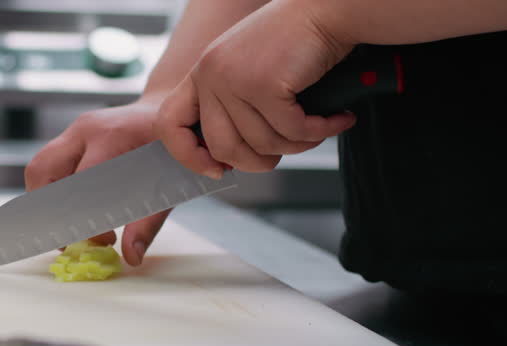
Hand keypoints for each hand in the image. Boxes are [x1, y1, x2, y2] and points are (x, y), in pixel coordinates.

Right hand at [24, 98, 169, 265]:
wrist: (172, 111)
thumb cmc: (173, 146)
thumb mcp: (170, 182)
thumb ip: (149, 222)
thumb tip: (131, 256)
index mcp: (111, 136)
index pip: (80, 182)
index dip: (84, 218)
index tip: (101, 241)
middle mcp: (85, 129)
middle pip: (42, 169)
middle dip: (48, 210)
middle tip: (69, 240)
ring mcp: (75, 131)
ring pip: (40, 168)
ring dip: (48, 203)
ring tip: (72, 230)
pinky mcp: (73, 138)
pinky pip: (51, 167)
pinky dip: (56, 193)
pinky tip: (77, 213)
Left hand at [156, 0, 356, 178]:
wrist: (329, 9)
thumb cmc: (295, 43)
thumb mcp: (248, 74)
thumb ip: (232, 109)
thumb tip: (226, 161)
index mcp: (202, 74)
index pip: (169, 124)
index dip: (189, 156)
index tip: (217, 169)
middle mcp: (211, 74)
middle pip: (223, 147)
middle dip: (257, 162)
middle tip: (283, 155)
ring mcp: (235, 78)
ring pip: (262, 143)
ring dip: (298, 145)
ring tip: (320, 128)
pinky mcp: (265, 84)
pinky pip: (292, 131)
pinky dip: (319, 131)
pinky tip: (337, 120)